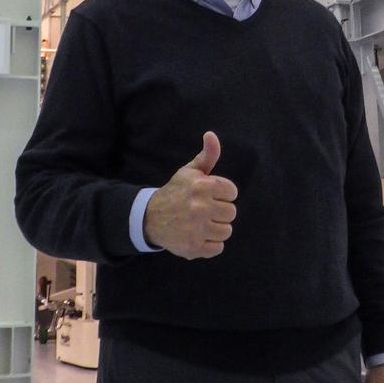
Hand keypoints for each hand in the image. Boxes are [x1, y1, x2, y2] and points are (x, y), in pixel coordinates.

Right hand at [143, 131, 237, 260]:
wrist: (151, 217)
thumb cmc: (176, 192)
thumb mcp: (190, 171)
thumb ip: (207, 155)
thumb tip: (211, 135)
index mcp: (202, 186)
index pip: (232, 192)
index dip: (223, 193)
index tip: (210, 195)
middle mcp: (200, 207)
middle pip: (231, 213)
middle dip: (220, 211)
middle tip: (205, 210)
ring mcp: (197, 229)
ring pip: (226, 231)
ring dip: (216, 228)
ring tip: (202, 223)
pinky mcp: (194, 247)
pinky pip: (218, 248)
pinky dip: (211, 244)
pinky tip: (199, 235)